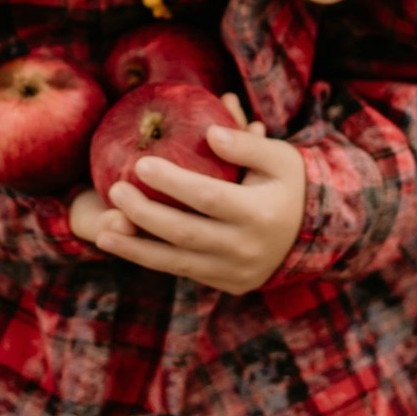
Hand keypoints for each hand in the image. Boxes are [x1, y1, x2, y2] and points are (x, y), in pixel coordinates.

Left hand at [80, 93, 306, 294]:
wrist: (313, 232)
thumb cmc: (289, 182)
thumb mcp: (280, 157)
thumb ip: (246, 144)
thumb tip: (211, 131)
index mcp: (261, 214)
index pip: (210, 197)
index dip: (174, 182)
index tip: (140, 163)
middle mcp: (247, 249)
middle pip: (186, 234)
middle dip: (145, 215)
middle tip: (114, 190)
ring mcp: (236, 272)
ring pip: (178, 263)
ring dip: (137, 249)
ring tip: (103, 234)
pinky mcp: (227, 284)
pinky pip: (184, 271)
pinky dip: (153, 259)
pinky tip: (125, 245)